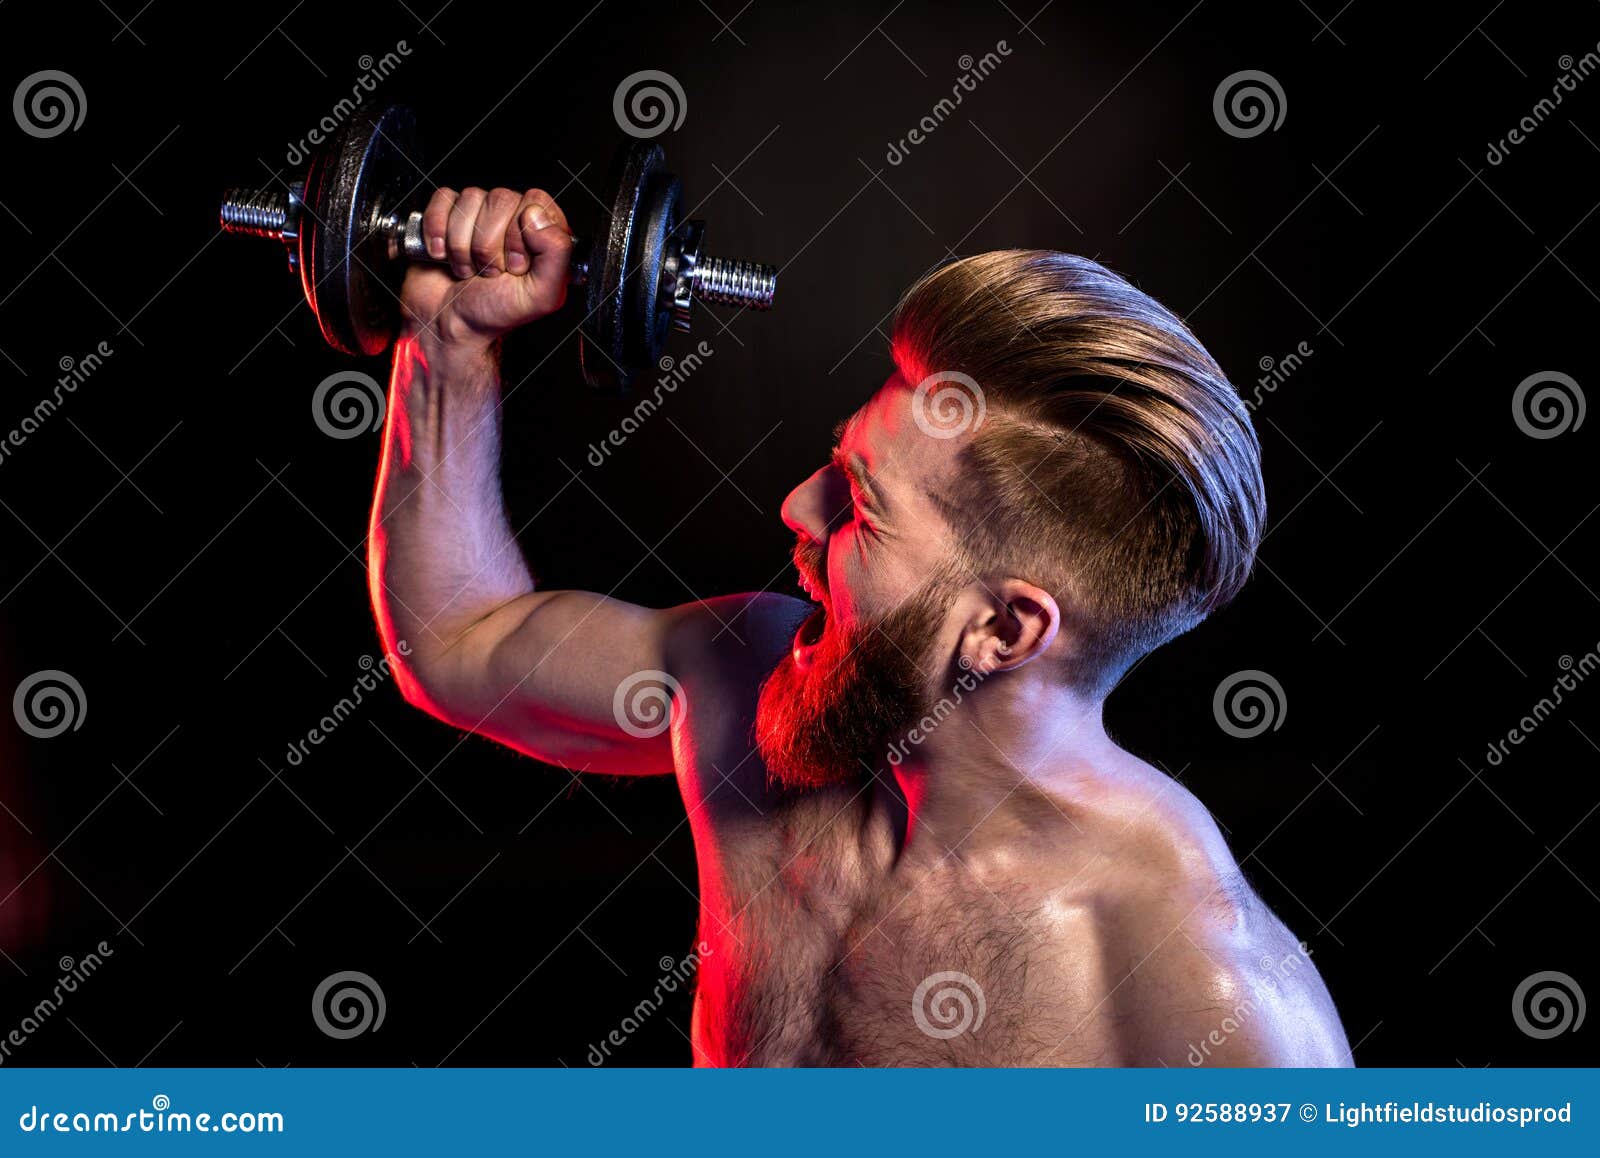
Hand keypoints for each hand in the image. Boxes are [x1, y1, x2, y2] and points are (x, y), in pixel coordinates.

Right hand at [399, 186, 573, 349]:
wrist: (449, 324)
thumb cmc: (495, 312)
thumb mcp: (541, 296)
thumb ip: (557, 256)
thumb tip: (537, 216)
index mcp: (542, 233)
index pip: (535, 202)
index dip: (521, 234)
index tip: (515, 266)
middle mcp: (512, 218)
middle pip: (501, 198)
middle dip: (489, 244)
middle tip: (490, 272)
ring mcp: (479, 215)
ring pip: (471, 198)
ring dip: (463, 244)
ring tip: (469, 269)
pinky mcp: (447, 214)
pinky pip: (443, 198)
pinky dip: (437, 230)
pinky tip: (443, 255)